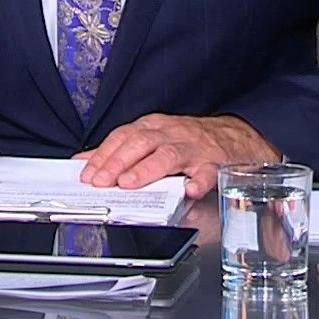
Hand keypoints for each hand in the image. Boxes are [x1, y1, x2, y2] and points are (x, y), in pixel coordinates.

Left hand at [75, 113, 278, 197]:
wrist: (234, 136)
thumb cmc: (187, 140)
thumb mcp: (153, 138)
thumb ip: (120, 151)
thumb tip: (85, 161)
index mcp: (153, 127)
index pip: (122, 137)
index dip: (103, 154)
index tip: (88, 173)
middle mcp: (171, 134)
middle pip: (141, 143)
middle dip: (118, 162)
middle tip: (102, 181)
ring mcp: (193, 148)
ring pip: (169, 155)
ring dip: (147, 169)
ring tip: (130, 183)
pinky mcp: (215, 163)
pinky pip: (207, 172)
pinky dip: (199, 181)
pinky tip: (190, 190)